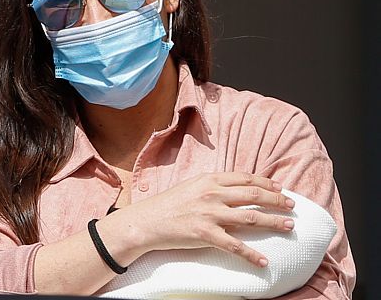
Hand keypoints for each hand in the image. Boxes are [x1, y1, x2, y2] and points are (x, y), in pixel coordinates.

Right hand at [114, 172, 294, 266]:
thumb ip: (214, 187)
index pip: (245, 178)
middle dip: (277, 201)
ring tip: (289, 227)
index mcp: (209, 180)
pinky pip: (235, 246)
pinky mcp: (206, 234)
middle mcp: (212, 194)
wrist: (147, 221)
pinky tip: (264, 261)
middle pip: (253, 195)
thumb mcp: (191, 187)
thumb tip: (237, 190)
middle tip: (292, 206)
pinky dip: (252, 255)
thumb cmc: (168, 204)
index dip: (266, 183)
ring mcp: (210, 214)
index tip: (280, 189)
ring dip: (274, 222)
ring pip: (251, 218)